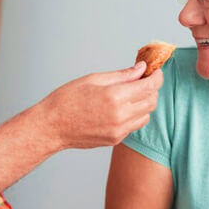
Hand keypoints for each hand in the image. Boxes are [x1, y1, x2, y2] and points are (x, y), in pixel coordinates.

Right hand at [41, 62, 162, 148]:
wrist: (52, 126)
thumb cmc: (67, 100)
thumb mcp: (93, 79)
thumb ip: (122, 75)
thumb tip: (141, 69)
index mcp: (115, 96)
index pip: (149, 86)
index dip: (157, 77)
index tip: (156, 71)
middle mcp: (120, 115)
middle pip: (152, 101)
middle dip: (152, 89)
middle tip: (143, 81)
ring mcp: (119, 130)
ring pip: (146, 116)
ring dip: (144, 104)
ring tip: (131, 95)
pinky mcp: (115, 139)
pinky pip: (134, 126)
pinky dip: (134, 116)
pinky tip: (121, 108)